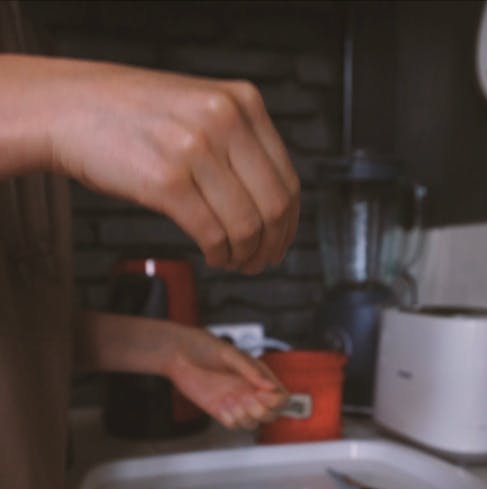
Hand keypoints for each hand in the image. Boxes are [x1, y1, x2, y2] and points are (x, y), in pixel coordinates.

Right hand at [0, 56, 299, 272]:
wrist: (71, 109)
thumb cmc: (132, 115)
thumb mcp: (200, 108)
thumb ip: (238, 141)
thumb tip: (271, 203)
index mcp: (242, 102)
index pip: (287, 178)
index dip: (289, 223)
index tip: (281, 242)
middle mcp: (224, 121)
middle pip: (273, 206)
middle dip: (271, 245)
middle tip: (261, 262)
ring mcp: (196, 150)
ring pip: (246, 225)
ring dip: (244, 255)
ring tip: (234, 262)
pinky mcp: (167, 181)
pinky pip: (212, 234)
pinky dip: (219, 255)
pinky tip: (214, 257)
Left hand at [162, 322, 288, 429]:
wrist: (177, 354)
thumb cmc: (203, 347)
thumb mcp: (229, 354)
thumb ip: (250, 370)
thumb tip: (270, 386)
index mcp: (257, 375)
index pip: (280, 396)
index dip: (277, 400)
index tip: (263, 394)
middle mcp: (249, 390)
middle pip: (270, 414)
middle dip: (262, 411)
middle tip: (246, 398)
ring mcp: (235, 402)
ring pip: (252, 423)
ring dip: (245, 416)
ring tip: (230, 399)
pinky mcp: (220, 410)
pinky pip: (233, 425)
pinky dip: (230, 419)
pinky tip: (221, 404)